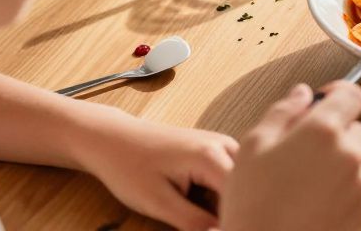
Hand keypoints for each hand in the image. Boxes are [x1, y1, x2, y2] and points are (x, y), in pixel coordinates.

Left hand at [77, 115, 238, 230]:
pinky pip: (233, 176)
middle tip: (202, 223)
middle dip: (235, 211)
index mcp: (212, 157)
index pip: (243, 198)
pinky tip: (204, 204)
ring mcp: (223, 145)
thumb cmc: (129, 167)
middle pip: (247, 189)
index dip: (234, 220)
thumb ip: (194, 223)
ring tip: (196, 212)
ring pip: (242, 183)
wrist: (113, 139)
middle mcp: (225, 146)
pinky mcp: (217, 150)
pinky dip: (223, 195)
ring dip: (230, 203)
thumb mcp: (158, 203)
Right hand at [223, 83, 360, 230]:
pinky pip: (357, 190)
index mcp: (323, 131)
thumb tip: (302, 93)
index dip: (338, 94)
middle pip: (355, 130)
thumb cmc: (253, 204)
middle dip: (334, 134)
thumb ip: (283, 111)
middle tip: (301, 150)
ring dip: (337, 164)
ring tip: (301, 184)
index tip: (324, 100)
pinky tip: (311, 202)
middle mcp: (349, 156)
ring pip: (356, 162)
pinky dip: (341, 191)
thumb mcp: (253, 146)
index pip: (352, 95)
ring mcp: (359, 186)